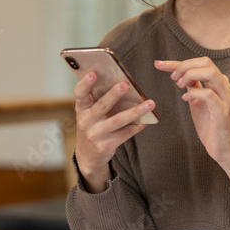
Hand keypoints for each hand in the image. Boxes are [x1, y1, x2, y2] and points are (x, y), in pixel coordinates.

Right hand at [72, 72, 154, 187]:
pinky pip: (125, 134)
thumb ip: (98, 101)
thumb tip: (122, 84)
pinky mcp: (106, 146)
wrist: (88, 157)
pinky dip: (136, 127)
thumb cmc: (91, 127)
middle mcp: (86, 122)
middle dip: (113, 95)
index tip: (92, 73)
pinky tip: (145, 121)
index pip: (79, 94)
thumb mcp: (88, 114)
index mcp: (81, 110)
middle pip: (101, 106)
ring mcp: (95, 135)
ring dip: (135, 111)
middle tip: (125, 84)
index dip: (84, 84)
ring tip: (150, 104)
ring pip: (117, 121)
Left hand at [154, 57, 229, 164]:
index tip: (159, 64)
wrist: (224, 147)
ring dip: (190, 75)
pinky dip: (194, 93)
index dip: (176, 62)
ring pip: (210, 73)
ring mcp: (224, 97)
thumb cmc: (211, 125)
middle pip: (206, 62)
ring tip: (179, 85)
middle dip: (184, 66)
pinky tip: (185, 99)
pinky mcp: (222, 111)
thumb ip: (193, 88)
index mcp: (217, 83)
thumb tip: (181, 76)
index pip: (198, 64)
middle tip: (173, 78)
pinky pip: (208, 94)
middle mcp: (223, 86)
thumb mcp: (197, 103)